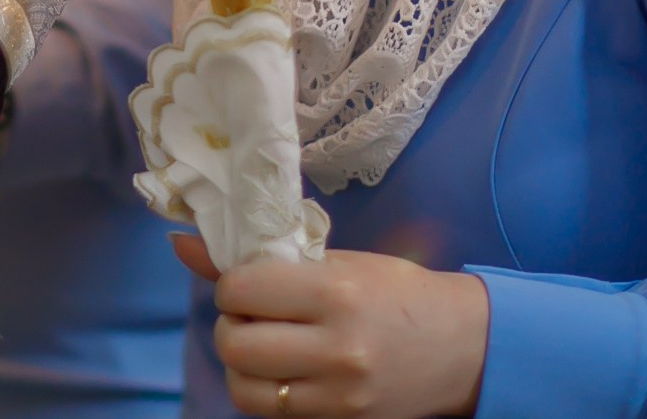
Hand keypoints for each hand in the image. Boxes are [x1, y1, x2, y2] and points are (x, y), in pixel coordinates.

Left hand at [174, 235, 489, 418]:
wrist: (464, 346)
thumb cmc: (398, 291)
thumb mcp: (337, 261)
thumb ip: (262, 259)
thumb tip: (182, 244)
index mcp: (337, 290)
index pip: (242, 290)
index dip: (232, 287)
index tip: (248, 285)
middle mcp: (337, 346)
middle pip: (235, 343)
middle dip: (231, 326)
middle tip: (251, 316)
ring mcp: (339, 393)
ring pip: (244, 388)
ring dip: (241, 365)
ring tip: (264, 346)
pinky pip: (272, 411)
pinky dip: (265, 390)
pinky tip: (286, 370)